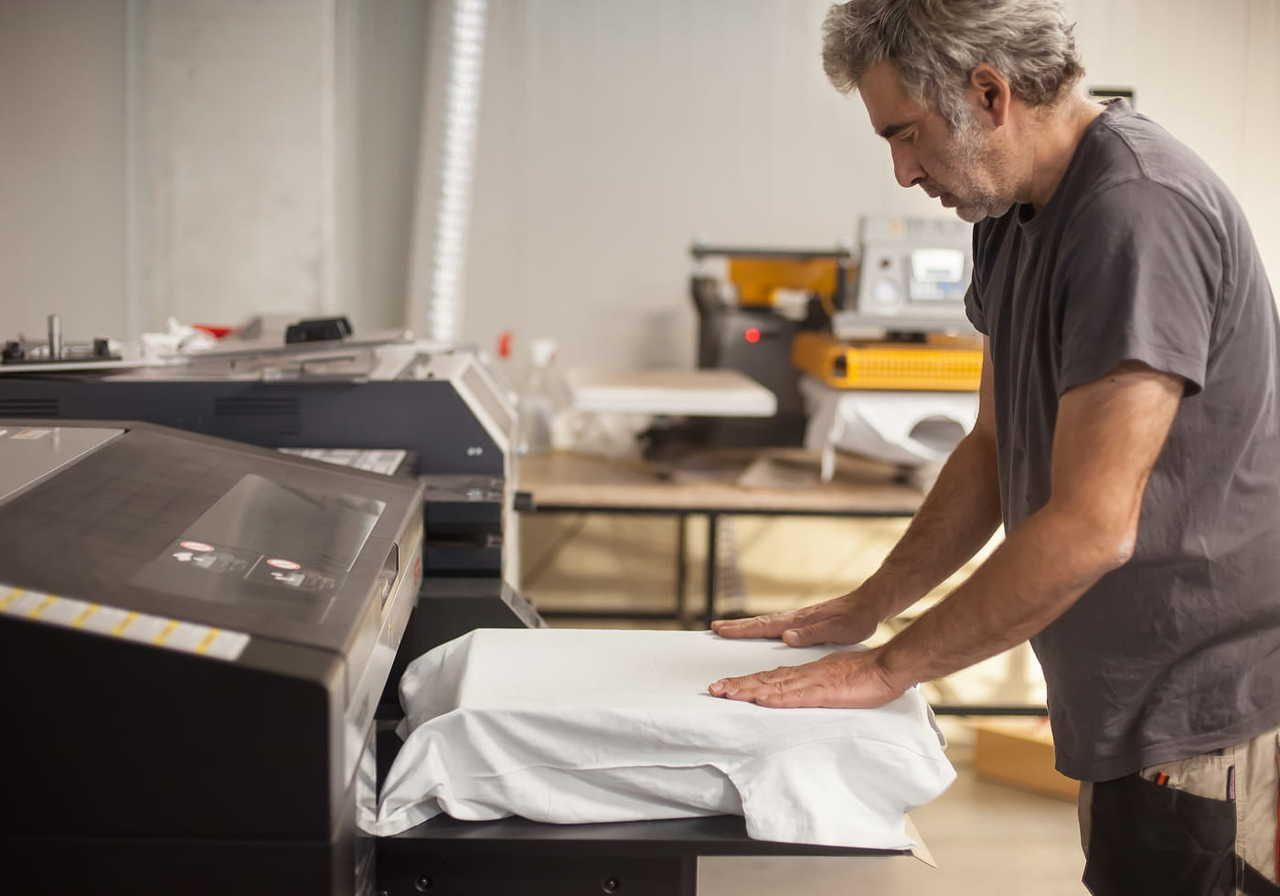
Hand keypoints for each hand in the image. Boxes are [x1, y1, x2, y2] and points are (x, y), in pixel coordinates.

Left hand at [707, 646, 907, 708]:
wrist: (886, 667)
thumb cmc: (864, 675)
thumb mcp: (832, 680)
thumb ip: (813, 685)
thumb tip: (796, 691)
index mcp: (804, 673)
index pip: (770, 678)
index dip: (747, 683)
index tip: (726, 687)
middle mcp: (803, 675)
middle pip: (765, 680)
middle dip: (738, 685)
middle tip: (713, 690)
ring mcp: (812, 682)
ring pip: (774, 686)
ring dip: (749, 690)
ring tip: (726, 693)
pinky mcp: (824, 691)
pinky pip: (796, 695)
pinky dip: (777, 698)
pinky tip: (762, 700)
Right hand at [709, 593, 878, 646]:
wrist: (869, 604)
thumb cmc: (855, 619)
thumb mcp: (836, 630)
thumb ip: (811, 633)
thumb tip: (785, 637)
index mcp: (798, 622)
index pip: (764, 626)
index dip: (741, 629)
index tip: (720, 630)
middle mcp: (795, 619)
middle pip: (760, 622)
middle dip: (736, 626)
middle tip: (714, 628)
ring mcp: (799, 619)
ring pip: (767, 623)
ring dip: (747, 626)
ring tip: (730, 630)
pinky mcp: (806, 623)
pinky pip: (777, 625)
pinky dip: (762, 628)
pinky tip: (762, 633)